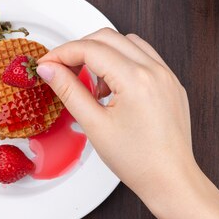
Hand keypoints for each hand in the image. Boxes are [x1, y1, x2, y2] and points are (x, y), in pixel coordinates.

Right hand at [36, 28, 197, 198]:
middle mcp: (155, 71)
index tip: (47, 64)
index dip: (62, 53)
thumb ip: (69, 91)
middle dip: (81, 49)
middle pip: (108, 37)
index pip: (90, 49)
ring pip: (128, 43)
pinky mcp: (172, 83)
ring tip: (94, 86)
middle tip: (64, 71)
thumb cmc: (138, 161)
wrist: (170, 180)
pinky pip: (145, 58)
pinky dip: (124, 63)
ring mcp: (167, 75)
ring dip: (104, 54)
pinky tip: (115, 89)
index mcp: (136, 79)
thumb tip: (49, 69)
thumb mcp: (94, 126)